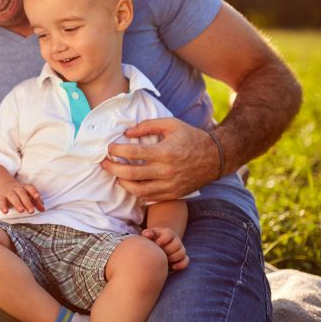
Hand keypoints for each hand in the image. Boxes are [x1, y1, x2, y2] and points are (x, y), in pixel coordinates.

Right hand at [0, 181, 44, 214]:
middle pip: (22, 193)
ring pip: (12, 196)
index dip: (33, 191)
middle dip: (27, 202)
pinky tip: (5, 212)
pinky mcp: (0, 197)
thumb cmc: (18, 193)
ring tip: (21, 211)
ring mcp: (8, 192)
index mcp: (24, 187)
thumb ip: (35, 202)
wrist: (1, 186)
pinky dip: (3, 206)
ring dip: (17, 203)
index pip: (30, 187)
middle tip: (31, 211)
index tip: (37, 196)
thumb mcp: (27, 195)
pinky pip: (1, 201)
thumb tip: (43, 209)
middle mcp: (16, 188)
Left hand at [104, 118, 218, 201]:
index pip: (133, 152)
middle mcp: (166, 171)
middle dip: (113, 168)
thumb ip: (147, 125)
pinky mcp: (173, 194)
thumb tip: (127, 133)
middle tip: (104, 162)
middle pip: (131, 174)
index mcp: (165, 152)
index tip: (109, 148)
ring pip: (138, 190)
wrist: (216, 157)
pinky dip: (136, 191)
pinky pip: (149, 197)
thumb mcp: (171, 124)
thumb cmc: (191, 137)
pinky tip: (130, 182)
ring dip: (122, 182)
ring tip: (116, 174)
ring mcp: (170, 185)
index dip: (117, 150)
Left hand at [142, 226, 188, 270]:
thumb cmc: (151, 239)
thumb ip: (147, 233)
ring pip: (182, 253)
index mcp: (168, 233)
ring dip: (173, 258)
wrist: (157, 246)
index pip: (169, 234)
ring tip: (164, 260)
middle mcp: (176, 240)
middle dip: (167, 250)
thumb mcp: (148, 235)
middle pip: (177, 244)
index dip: (163, 240)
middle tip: (160, 254)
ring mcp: (180, 249)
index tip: (157, 244)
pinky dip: (180, 265)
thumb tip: (147, 235)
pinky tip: (172, 267)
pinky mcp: (183, 257)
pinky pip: (185, 261)